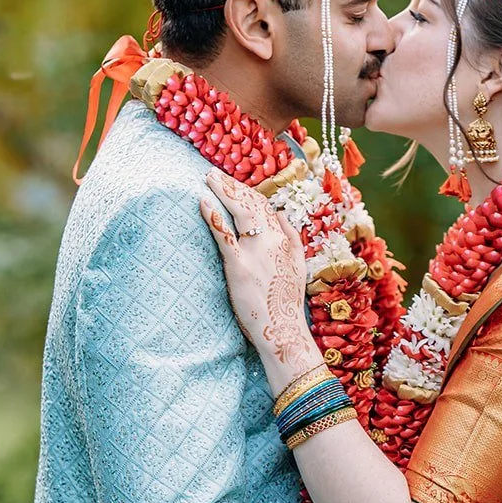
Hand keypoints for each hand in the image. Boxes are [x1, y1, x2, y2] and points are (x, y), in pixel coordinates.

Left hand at [199, 169, 319, 388]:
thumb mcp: (299, 265)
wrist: (282, 329)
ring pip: (239, 211)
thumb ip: (292, 237)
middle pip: (250, 203)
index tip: (232, 183)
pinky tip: (203, 201)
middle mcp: (272, 240)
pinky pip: (224, 234)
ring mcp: (255, 251)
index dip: (246, 191)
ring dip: (222, 191)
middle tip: (213, 173)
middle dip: (231, 185)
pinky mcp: (238, 265)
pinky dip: (213, 215)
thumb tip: (282, 214)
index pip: (264, 206)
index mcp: (285, 239)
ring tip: (208, 179)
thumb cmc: (286, 301)